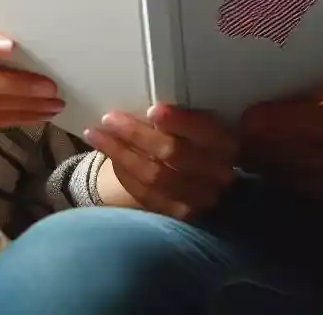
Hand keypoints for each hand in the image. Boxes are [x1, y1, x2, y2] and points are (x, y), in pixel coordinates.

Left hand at [84, 104, 237, 219]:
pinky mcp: (180, 216)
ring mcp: (200, 199)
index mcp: (227, 142)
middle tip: (108, 118)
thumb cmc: (194, 140)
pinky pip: (146, 194)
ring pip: (154, 176)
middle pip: (173, 153)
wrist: (202, 182)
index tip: (151, 109)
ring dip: (120, 153)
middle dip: (136, 134)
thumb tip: (149, 106)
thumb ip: (183, 119)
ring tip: (96, 134)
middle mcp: (219, 174)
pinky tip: (108, 155)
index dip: (178, 121)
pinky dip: (124, 173)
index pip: (203, 131)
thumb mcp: (200, 126)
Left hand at [241, 86, 322, 223]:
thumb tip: (278, 100)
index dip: (278, 121)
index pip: (318, 124)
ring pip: (310, 184)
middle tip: (237, 137)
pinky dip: (296, 189)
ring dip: (275, 171)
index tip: (248, 116)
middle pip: (309, 157)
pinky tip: (278, 175)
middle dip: (267, 148)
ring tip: (249, 155)